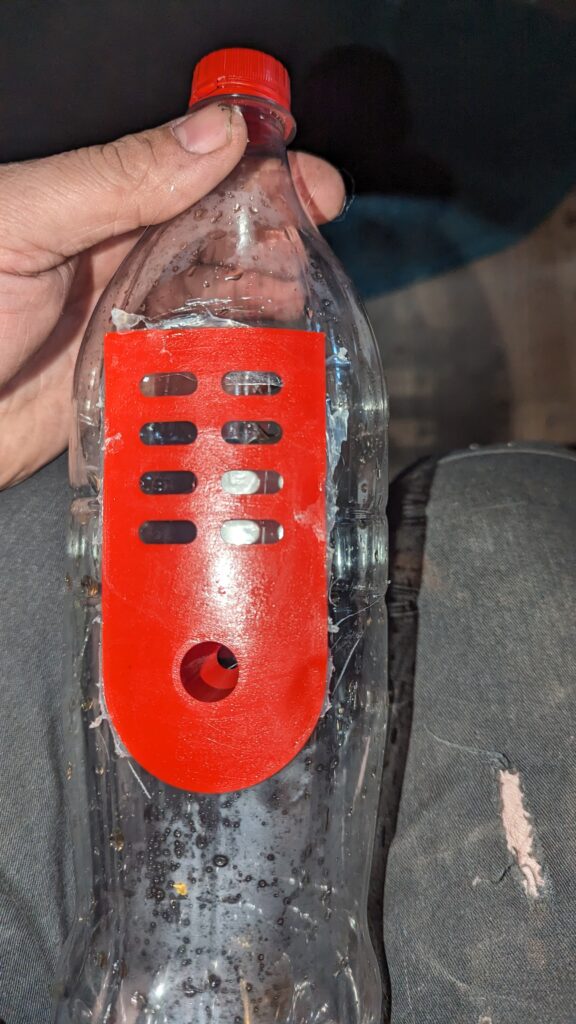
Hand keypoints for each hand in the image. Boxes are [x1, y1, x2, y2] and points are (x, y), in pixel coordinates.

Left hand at [0, 105, 343, 488]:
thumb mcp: (21, 222)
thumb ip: (114, 179)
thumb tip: (208, 135)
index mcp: (92, 202)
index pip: (189, 166)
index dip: (253, 163)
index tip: (303, 173)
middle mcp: (118, 258)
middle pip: (217, 234)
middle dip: (273, 231)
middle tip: (308, 242)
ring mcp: (130, 322)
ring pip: (218, 298)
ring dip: (263, 293)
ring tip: (292, 294)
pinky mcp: (136, 382)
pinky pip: (199, 364)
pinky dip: (236, 355)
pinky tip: (258, 348)